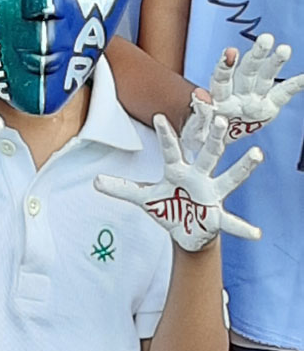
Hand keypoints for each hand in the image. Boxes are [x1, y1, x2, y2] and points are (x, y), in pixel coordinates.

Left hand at [95, 114, 262, 250]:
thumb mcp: (143, 197)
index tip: (158, 116)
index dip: (166, 134)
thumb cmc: (168, 206)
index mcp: (178, 170)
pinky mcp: (218, 216)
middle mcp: (199, 177)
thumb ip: (121, 188)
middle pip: (208, 154)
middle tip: (221, 119)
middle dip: (214, 138)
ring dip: (243, 167)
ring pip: (229, 178)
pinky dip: (243, 229)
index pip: (172, 149)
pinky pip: (233, 223)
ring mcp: (212, 195)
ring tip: (257, 155)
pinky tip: (256, 234)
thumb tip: (94, 181)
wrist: (186, 229)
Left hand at [181, 34, 303, 154]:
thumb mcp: (199, 125)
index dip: (225, 66)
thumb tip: (198, 94)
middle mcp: (237, 91)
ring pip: (265, 77)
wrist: (215, 142)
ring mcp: (254, 97)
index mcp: (219, 95)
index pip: (222, 77)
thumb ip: (201, 111)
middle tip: (265, 38)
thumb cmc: (205, 129)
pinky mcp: (268, 107)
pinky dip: (295, 84)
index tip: (230, 52)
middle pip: (247, 71)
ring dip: (274, 63)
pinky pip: (283, 93)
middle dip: (256, 55)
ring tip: (284, 48)